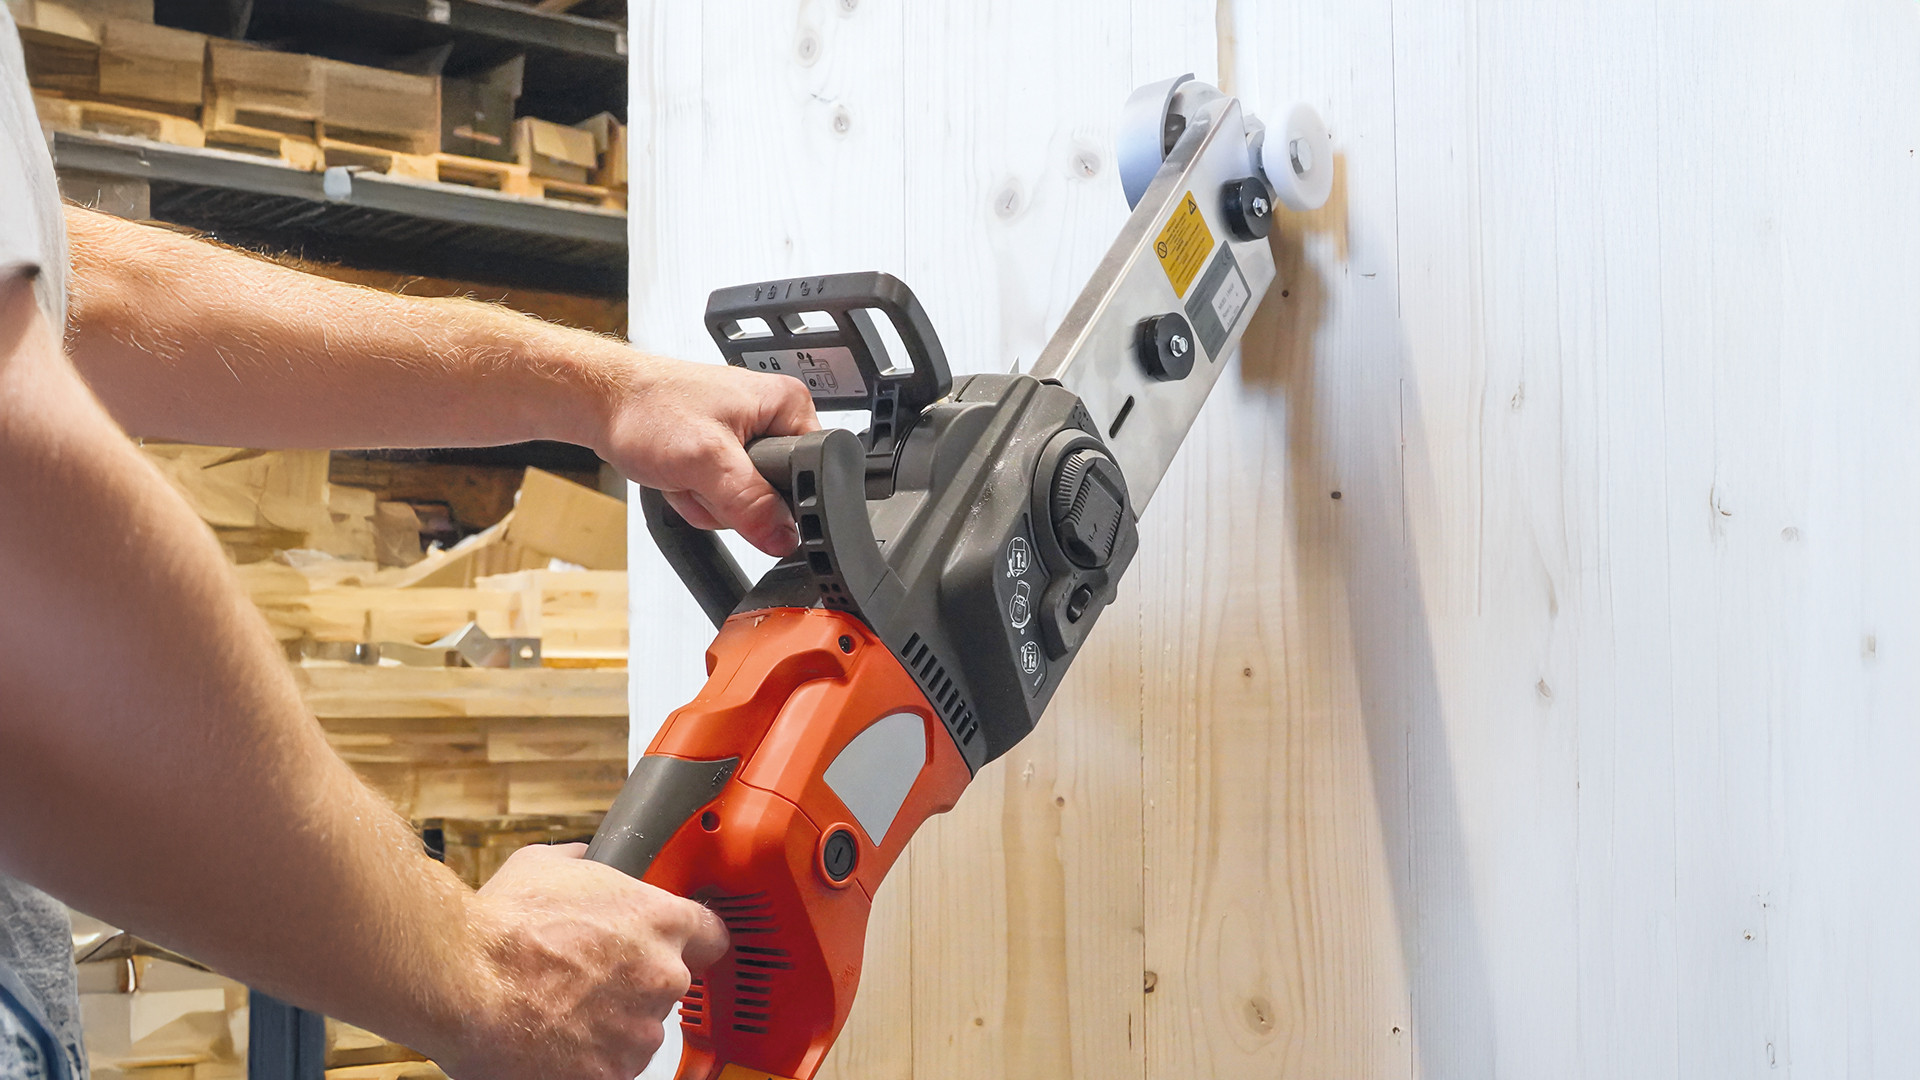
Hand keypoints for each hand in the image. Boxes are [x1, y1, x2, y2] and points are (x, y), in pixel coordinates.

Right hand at [439, 843, 728, 1079]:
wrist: (461, 980)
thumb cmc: (501, 925)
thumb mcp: (546, 866)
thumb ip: (584, 865)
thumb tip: (586, 861)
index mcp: (660, 920)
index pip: (713, 936)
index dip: (692, 942)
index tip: (673, 949)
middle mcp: (662, 975)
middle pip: (669, 985)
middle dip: (636, 984)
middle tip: (587, 981)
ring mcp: (640, 1030)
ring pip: (639, 1031)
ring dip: (611, 1025)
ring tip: (559, 1011)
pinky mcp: (612, 1074)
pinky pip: (611, 1068)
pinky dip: (588, 1060)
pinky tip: (553, 1041)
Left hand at [594, 353, 817, 554]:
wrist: (602, 404)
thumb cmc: (646, 408)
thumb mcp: (706, 460)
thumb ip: (751, 503)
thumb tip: (785, 537)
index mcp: (787, 405)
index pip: (812, 473)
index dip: (776, 496)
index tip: (738, 490)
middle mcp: (771, 417)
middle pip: (775, 495)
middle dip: (731, 500)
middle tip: (700, 475)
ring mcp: (745, 439)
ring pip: (746, 504)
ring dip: (708, 500)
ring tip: (684, 471)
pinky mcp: (721, 455)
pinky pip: (724, 498)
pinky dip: (696, 495)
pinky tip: (679, 475)